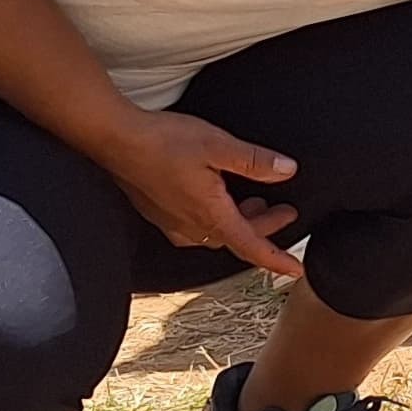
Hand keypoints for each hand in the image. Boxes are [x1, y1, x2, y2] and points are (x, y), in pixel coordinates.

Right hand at [88, 105, 304, 276]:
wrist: (115, 139)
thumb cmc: (164, 141)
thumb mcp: (219, 146)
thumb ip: (255, 161)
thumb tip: (287, 170)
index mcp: (210, 215)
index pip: (251, 247)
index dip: (277, 259)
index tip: (296, 271)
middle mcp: (191, 227)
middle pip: (236, 238)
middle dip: (264, 228)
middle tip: (286, 211)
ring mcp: (172, 222)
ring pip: (216, 233)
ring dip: (240, 222)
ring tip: (257, 201)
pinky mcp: (159, 213)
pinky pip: (196, 228)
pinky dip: (217, 218)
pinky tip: (218, 198)